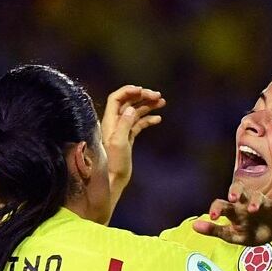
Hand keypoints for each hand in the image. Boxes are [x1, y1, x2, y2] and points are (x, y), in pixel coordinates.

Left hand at [100, 85, 164, 199]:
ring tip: (161, 102)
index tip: (142, 90)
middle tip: (157, 95)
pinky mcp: (128, 138)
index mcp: (110, 121)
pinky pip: (139, 124)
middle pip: (128, 103)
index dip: (129, 91)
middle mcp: (115, 123)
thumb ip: (124, 124)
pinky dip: (148, 119)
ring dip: (147, 106)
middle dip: (142, 97)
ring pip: (135, 112)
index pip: (117, 99)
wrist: (113, 180)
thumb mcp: (119, 143)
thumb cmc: (113, 163)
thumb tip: (131, 109)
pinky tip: (158, 119)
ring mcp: (122, 130)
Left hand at [192, 190, 271, 246]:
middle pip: (239, 189)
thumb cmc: (252, 231)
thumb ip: (215, 231)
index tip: (213, 217)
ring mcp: (262, 204)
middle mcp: (246, 203)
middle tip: (232, 198)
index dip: (217, 208)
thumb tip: (194, 226)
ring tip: (253, 210)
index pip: (222, 204)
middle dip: (235, 191)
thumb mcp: (233, 236)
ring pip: (258, 196)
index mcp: (234, 210)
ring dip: (255, 201)